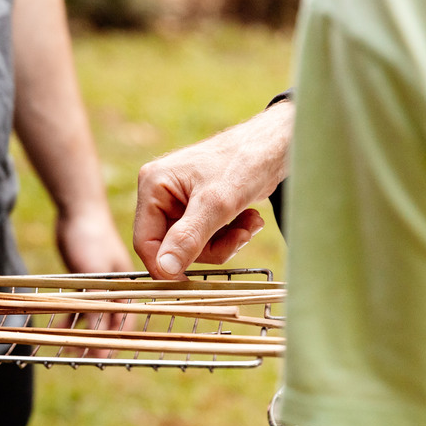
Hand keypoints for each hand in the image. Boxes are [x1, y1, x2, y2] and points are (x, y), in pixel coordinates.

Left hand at [53, 205, 133, 356]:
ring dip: (82, 332)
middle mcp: (115, 289)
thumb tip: (101, 332)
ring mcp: (99, 285)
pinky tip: (58, 328)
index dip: (115, 340)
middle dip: (98, 340)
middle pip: (108, 322)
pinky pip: (76, 304)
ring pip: (91, 315)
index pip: (125, 322)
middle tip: (84, 357)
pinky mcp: (83, 280)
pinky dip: (68, 316)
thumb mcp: (96, 274)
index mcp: (126, 288)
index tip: (103, 357)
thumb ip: (100, 303)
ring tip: (71, 348)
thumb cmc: (92, 239)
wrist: (78, 212)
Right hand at [132, 100, 292, 278]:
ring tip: (250, 224)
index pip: (146, 241)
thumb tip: (165, 269)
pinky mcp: (200, 205)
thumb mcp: (217, 204)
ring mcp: (180, 200)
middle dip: (209, 248)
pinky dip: (230, 234)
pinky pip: (206, 236)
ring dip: (225, 242)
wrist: (279, 143)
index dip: (166, 265)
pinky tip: (249, 219)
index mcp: (153, 186)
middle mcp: (161, 193)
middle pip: (172, 246)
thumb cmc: (245, 162)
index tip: (190, 281)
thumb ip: (188, 238)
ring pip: (192, 245)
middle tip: (239, 238)